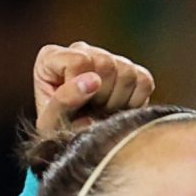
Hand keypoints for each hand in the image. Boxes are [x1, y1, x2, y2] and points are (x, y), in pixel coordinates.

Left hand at [32, 42, 155, 142]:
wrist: (77, 146)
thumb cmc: (57, 133)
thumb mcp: (51, 124)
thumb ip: (63, 100)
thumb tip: (93, 80)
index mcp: (52, 57)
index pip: (79, 61)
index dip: (79, 89)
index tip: (71, 107)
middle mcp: (80, 50)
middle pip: (106, 63)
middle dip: (99, 97)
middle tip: (88, 113)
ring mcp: (108, 57)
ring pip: (127, 72)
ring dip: (115, 102)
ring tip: (99, 113)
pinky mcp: (132, 70)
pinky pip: (144, 82)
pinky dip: (133, 104)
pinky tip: (115, 111)